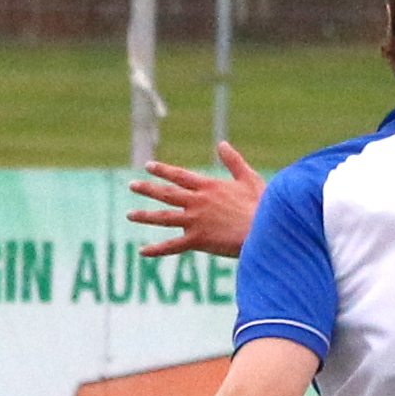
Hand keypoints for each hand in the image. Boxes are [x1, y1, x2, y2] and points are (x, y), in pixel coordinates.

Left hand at [128, 138, 260, 258]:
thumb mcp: (249, 178)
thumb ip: (233, 161)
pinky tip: (142, 252)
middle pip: (166, 194)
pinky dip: (157, 249)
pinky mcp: (198, 239)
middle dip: (148, 189)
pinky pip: (173, 245)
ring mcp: (195, 220)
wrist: (265, 229)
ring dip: (145, 215)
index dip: (163, 170)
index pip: (179, 175)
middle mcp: (197, 201)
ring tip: (129, 214)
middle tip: (132, 185)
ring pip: (164, 217)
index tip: (148, 166)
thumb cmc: (263, 204)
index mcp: (208, 186)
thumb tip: (222, 144)